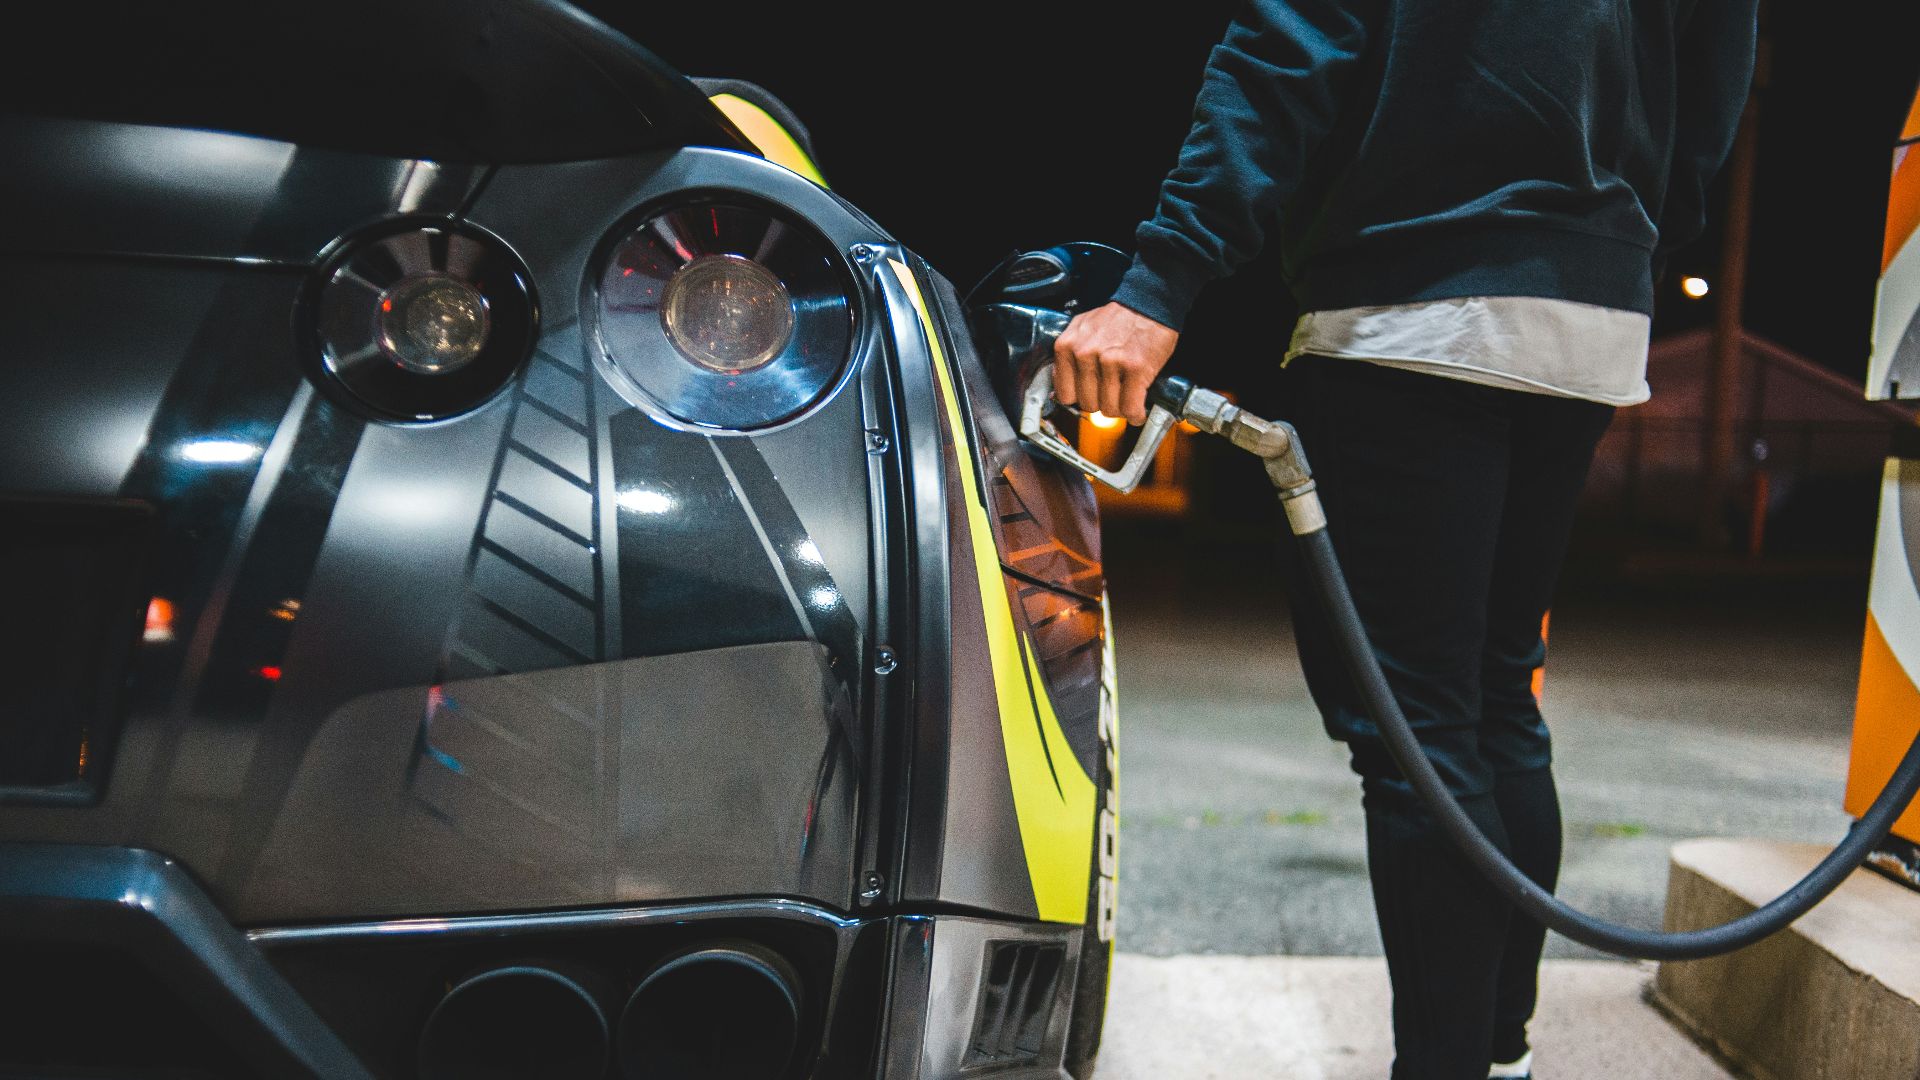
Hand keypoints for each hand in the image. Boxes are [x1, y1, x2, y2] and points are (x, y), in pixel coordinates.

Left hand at [1052, 302, 1179, 424]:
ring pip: (1110, 410)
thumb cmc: (1116, 319)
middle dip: (1102, 403)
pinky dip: (1136, 414)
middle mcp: (1085, 355)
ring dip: (1121, 409)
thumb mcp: (1081, 330)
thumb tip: (1057, 393)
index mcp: (1067, 347)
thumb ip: (1068, 358)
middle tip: (1114, 393)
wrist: (1148, 303)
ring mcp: (1111, 363)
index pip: (1065, 395)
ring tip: (1127, 397)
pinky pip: (1131, 408)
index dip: (1080, 398)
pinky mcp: (1136, 369)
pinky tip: (1138, 410)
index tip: (1091, 395)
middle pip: (1088, 405)